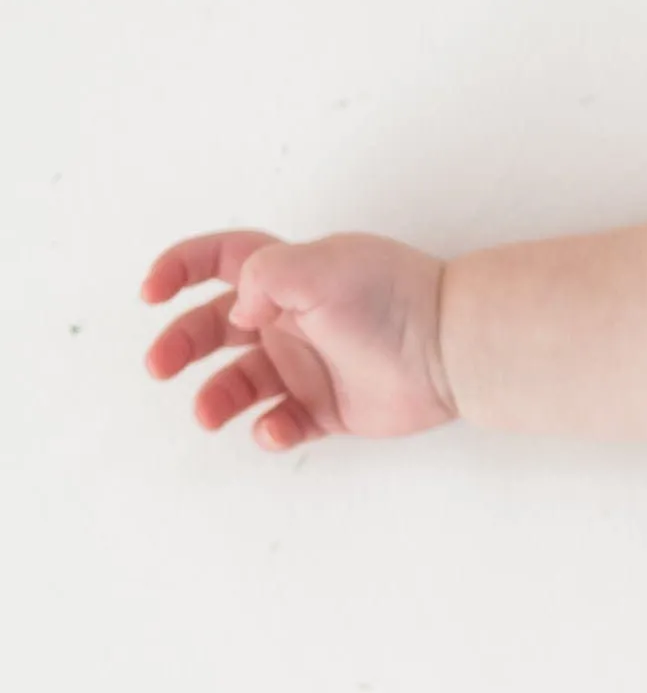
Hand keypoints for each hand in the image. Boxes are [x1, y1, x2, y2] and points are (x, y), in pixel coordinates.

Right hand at [140, 230, 455, 450]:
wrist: (451, 348)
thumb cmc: (393, 298)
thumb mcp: (319, 266)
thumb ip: (263, 277)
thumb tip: (237, 311)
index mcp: (287, 276)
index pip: (220, 260)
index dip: (179, 269)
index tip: (150, 292)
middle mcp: (292, 319)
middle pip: (213, 327)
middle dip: (180, 343)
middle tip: (159, 365)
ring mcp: (309, 364)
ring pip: (241, 382)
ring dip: (215, 397)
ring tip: (207, 412)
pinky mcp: (329, 407)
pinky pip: (283, 423)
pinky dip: (269, 431)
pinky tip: (274, 429)